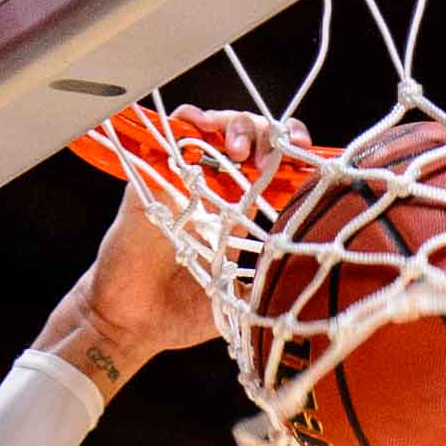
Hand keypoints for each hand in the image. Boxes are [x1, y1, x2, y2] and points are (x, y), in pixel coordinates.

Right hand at [72, 107, 310, 356]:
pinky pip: (170, 136)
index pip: (275, 173)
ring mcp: (185, 184)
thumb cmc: (182, 313)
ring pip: (216, 131)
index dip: (295, 160)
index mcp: (241, 218)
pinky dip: (187, 122)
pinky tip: (201, 126)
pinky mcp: (154, 180)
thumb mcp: (238, 301)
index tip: (312, 165)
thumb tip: (305, 284)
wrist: (133, 322)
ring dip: (235, 126)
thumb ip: (266, 287)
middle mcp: (216, 195)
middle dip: (269, 136)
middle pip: (252, 142)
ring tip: (240, 150)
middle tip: (272, 157)